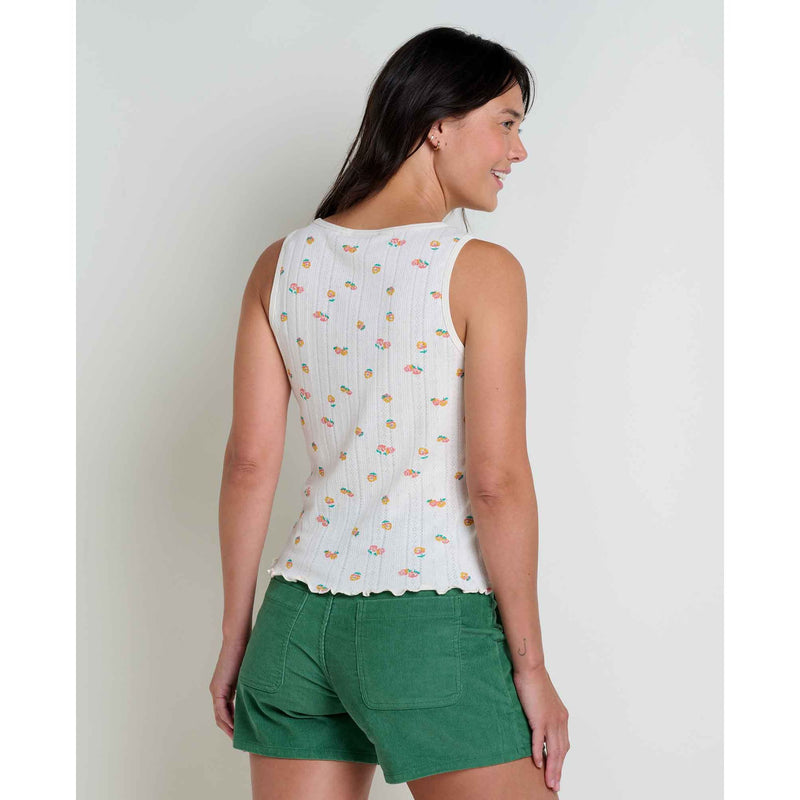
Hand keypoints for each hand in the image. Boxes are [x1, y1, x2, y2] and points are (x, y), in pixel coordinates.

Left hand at [209, 637, 248, 738]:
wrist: (237, 640)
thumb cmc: (246, 652)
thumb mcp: (249, 674)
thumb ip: (251, 685)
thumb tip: (264, 692)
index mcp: (225, 688)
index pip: (228, 711)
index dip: (235, 723)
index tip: (246, 732)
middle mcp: (217, 691)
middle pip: (222, 717)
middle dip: (231, 730)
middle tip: (243, 741)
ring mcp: (216, 690)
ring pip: (220, 716)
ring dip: (229, 728)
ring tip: (240, 738)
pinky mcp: (218, 689)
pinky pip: (221, 710)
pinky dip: (228, 720)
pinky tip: (236, 728)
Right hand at [512, 665, 569, 792]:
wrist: (532, 668)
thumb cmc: (534, 682)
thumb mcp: (542, 702)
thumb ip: (543, 715)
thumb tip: (538, 727)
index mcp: (562, 717)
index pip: (563, 745)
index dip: (561, 761)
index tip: (558, 773)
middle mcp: (560, 720)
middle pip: (561, 751)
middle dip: (558, 770)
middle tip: (555, 785)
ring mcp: (551, 719)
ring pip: (553, 750)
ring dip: (552, 768)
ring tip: (549, 782)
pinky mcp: (539, 717)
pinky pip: (539, 739)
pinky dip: (538, 753)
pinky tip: (537, 764)